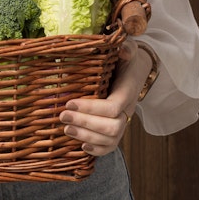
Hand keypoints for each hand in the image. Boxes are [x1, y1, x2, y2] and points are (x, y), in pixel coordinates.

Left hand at [60, 40, 150, 157]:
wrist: (135, 72)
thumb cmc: (126, 60)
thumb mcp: (128, 50)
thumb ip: (127, 49)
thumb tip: (123, 49)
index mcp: (128, 91)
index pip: (113, 107)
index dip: (91, 108)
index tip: (69, 102)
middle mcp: (128, 110)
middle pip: (112, 126)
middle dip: (86, 123)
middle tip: (63, 116)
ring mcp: (123, 122)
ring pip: (110, 139)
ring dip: (87, 136)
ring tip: (66, 129)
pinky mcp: (116, 130)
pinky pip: (110, 147)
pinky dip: (97, 151)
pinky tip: (80, 146)